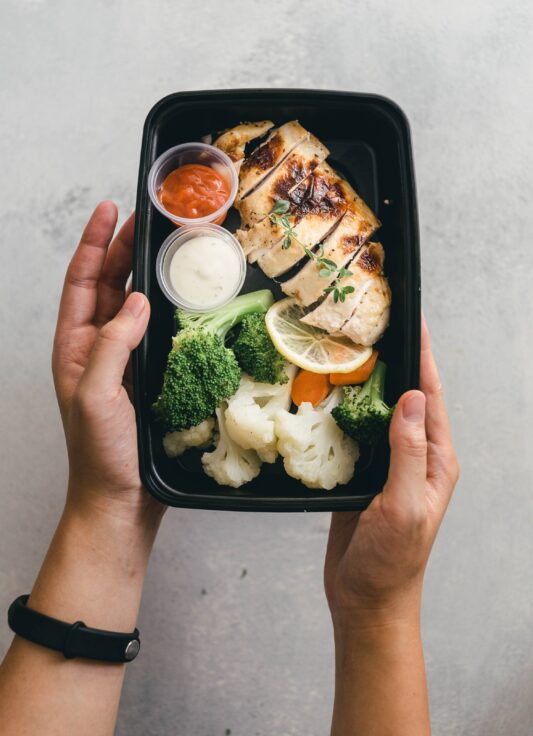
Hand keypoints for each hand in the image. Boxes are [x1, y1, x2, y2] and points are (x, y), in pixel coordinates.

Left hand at [52, 201, 164, 529]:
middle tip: (144, 219)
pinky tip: (179, 297)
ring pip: (129, 305)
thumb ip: (112, 345)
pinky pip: (153, 331)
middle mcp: (96, 348)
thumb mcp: (96, 395)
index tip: (109, 211)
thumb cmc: (99, 453)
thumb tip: (136, 301)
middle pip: (107, 285)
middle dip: (120, 249)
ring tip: (161, 246)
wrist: (119, 500)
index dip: (93, 244)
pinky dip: (163, 307)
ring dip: (142, 274)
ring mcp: (122, 362)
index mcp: (74, 347)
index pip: (81, 283)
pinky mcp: (146, 376)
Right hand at [325, 317, 458, 627]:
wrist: (365, 599)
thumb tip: (412, 398)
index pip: (430, 397)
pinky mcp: (362, 473)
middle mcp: (415, 456)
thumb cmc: (392, 561)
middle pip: (406, 397)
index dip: (422, 358)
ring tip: (349, 349)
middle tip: (374, 325)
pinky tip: (328, 394)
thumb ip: (409, 452)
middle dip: (394, 361)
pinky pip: (356, 432)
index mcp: (435, 460)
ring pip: (378, 411)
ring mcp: (387, 463)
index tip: (413, 321)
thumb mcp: (404, 505)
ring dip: (367, 382)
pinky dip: (345, 410)